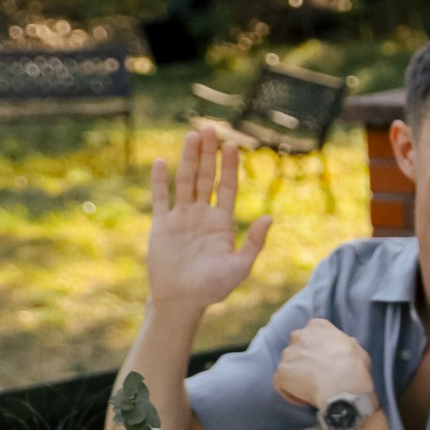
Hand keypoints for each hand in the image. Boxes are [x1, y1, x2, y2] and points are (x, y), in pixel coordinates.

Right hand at [146, 127, 270, 316]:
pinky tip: (160, 161)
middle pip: (206, 178)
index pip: (227, 187)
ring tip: (192, 135)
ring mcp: (181, 218)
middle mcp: (202, 215)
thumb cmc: (212, 289)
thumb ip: (253, 243)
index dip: (230, 166)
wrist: (181, 302)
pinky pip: (160, 199)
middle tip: (210, 128)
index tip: (233, 144)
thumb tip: (269, 218)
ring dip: (188, 159)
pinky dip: (159, 181)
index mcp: (222, 222)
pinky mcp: (162, 226)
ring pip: (185, 182)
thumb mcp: (239, 268)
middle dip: (209, 154)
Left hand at [275, 320, 375, 417]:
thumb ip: (347, 344)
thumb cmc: (355, 368)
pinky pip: (280, 384)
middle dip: (303, 361)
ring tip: (311, 390)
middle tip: (316, 376)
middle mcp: (299, 336)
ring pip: (287, 366)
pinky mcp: (281, 373)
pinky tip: (304, 400)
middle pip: (296, 349)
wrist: (344, 387)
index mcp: (317, 326)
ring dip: (296, 377)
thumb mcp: (357, 349)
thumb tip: (349, 343)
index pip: (311, 334)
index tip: (324, 360)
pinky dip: (289, 392)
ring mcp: (288, 354)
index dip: (316, 349)